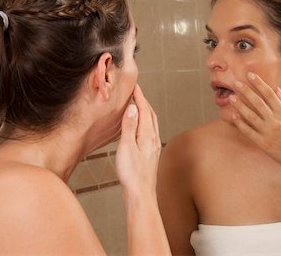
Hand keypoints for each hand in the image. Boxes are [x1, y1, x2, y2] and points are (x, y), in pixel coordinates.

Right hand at [115, 84, 160, 198]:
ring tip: (138, 105)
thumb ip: (129, 127)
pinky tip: (140, 128)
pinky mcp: (150, 154)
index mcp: (148, 136)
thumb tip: (133, 108)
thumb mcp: (127, 148)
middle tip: (136, 91)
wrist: (141, 194)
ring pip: (152, 123)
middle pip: (151, 115)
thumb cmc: (132, 174)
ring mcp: (153, 147)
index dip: (140, 96)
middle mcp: (153, 139)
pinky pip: (150, 131)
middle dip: (144, 101)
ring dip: (146, 111)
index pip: (145, 110)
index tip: (135, 85)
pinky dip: (145, 123)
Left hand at [229, 72, 280, 170]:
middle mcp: (276, 121)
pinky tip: (233, 116)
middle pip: (258, 102)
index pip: (269, 94)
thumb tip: (276, 89)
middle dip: (246, 91)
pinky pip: (249, 132)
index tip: (250, 75)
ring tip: (231, 97)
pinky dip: (240, 124)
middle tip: (236, 82)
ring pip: (251, 116)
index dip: (259, 83)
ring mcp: (268, 133)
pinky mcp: (262, 144)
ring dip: (240, 106)